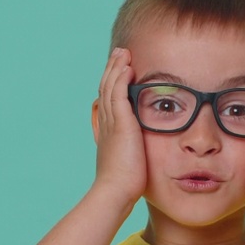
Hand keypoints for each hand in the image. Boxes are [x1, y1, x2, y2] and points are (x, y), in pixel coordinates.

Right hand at [91, 48, 146, 205]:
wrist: (115, 191)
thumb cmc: (124, 185)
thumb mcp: (127, 163)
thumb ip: (132, 152)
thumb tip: (138, 152)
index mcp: (107, 132)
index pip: (108, 102)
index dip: (112, 85)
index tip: (119, 72)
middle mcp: (106, 124)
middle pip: (106, 89)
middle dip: (112, 71)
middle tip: (119, 54)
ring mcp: (111, 123)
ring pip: (110, 88)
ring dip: (116, 68)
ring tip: (123, 53)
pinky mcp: (120, 124)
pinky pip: (118, 94)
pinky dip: (121, 78)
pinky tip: (128, 67)